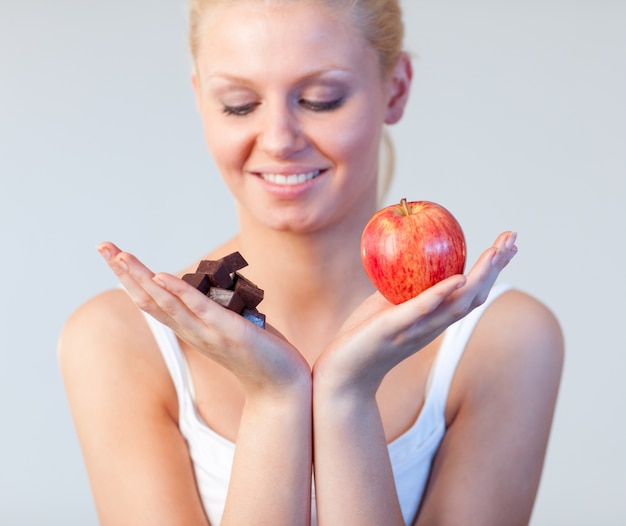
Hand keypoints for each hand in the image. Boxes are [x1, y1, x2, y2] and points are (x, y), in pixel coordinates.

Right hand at [97, 242, 309, 395]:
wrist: (283, 386)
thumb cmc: (261, 352)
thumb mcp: (232, 323)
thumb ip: (217, 308)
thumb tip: (212, 287)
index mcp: (192, 328)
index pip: (154, 300)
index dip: (132, 278)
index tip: (113, 255)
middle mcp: (193, 332)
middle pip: (150, 299)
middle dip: (125, 272)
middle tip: (102, 246)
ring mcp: (209, 334)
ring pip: (167, 303)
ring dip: (142, 278)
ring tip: (121, 257)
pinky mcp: (230, 333)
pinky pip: (201, 309)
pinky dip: (179, 293)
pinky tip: (162, 277)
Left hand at [313, 231, 517, 396]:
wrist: (344, 371)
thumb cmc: (365, 335)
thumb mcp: (389, 303)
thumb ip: (406, 286)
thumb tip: (412, 253)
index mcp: (435, 317)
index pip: (471, 291)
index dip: (492, 269)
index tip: (508, 245)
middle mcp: (433, 325)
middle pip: (474, 295)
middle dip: (496, 267)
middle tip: (512, 239)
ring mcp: (416, 330)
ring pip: (456, 304)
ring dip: (479, 278)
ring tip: (494, 253)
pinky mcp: (394, 331)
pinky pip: (419, 312)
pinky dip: (439, 296)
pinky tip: (455, 279)